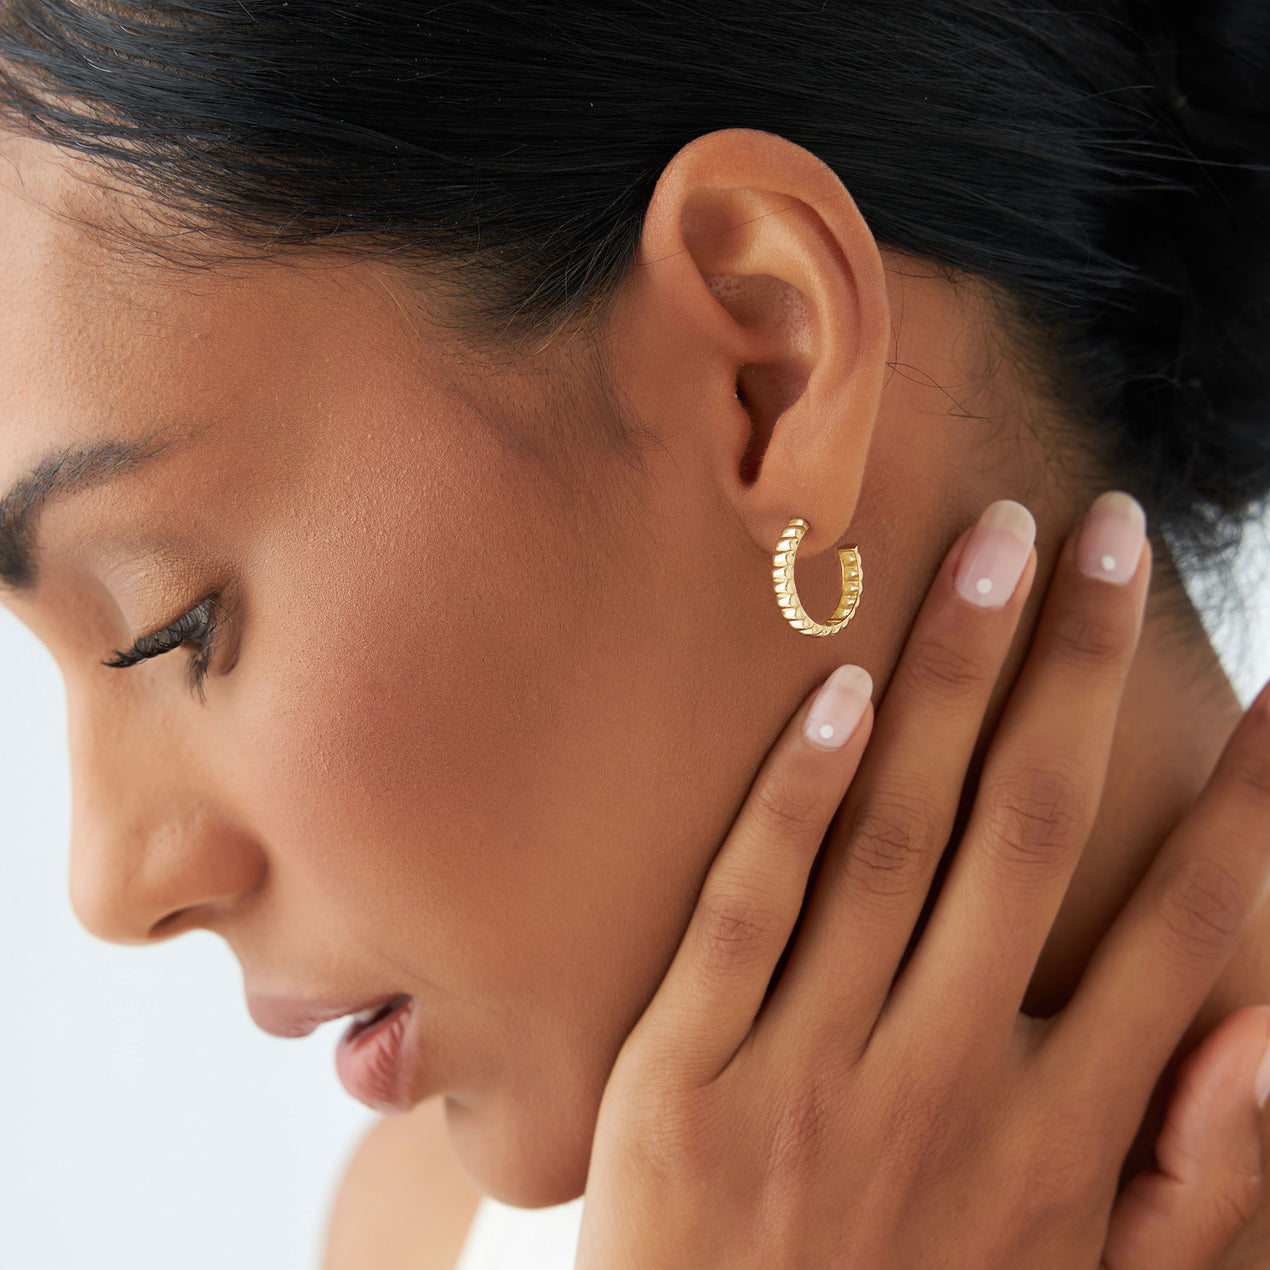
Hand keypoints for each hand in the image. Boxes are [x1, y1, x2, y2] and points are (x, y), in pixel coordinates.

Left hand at [576, 493, 1269, 1268]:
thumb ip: (1195, 1192)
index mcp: (1063, 1140)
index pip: (1185, 930)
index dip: (1242, 801)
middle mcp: (951, 1085)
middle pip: (1032, 832)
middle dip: (1079, 669)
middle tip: (1103, 533)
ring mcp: (809, 1075)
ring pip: (896, 840)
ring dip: (951, 682)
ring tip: (993, 550)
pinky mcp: (684, 1082)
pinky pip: (747, 912)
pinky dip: (799, 797)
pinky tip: (838, 691)